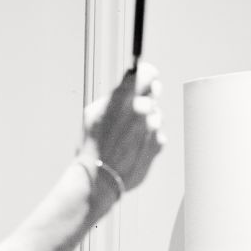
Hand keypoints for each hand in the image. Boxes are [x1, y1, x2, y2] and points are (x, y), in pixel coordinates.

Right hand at [79, 61, 165, 191]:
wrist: (99, 178)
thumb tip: (127, 87)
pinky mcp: (159, 143)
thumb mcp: (93, 113)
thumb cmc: (92, 144)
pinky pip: (158, 133)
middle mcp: (141, 109)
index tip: (145, 75)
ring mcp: (152, 127)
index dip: (146, 73)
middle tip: (137, 102)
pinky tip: (133, 146)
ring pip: (156, 114)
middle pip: (155, 90)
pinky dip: (149, 137)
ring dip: (146, 119)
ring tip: (127, 133)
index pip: (146, 72)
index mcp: (123, 98)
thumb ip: (113, 97)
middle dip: (147, 94)